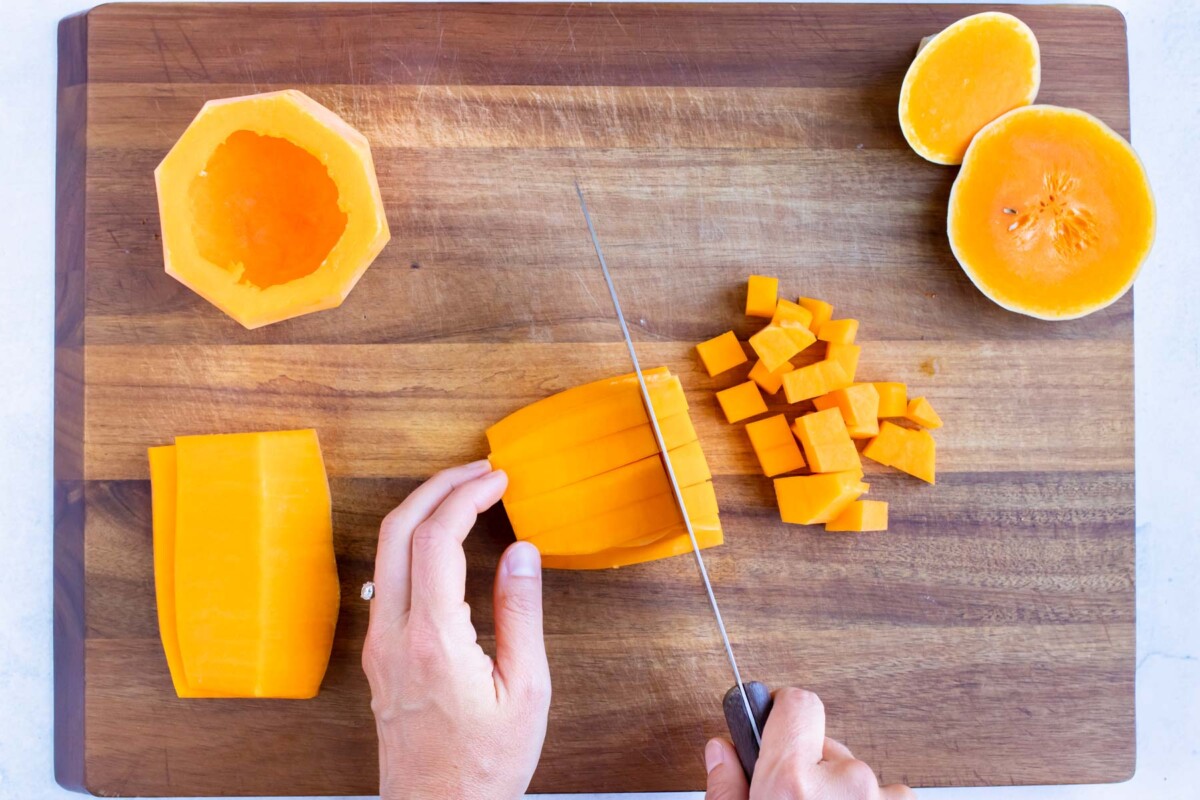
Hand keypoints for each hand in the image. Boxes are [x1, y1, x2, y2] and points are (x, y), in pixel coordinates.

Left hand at [362, 460, 551, 799]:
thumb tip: (520, 552)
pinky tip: (444, 542)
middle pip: (397, 530)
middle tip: (479, 472)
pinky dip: (413, 542)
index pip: (438, 538)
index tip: (497, 479)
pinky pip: (386, 577)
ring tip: (465, 495)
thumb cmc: (483, 766)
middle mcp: (393, 634)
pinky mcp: (378, 654)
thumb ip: (521, 614)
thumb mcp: (525, 691)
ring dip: (422, 510)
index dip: (467, 495)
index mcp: (433, 639)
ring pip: (384, 550)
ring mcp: (378, 644)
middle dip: (437, 486)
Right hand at [705, 688, 913, 799]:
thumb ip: (727, 789)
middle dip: (811, 767)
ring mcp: (880, 799)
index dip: (782, 712)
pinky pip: (885, 796)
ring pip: (856, 775)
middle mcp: (843, 785)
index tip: (775, 721)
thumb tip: (721, 751)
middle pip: (825, 745)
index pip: (796, 704)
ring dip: (842, 793)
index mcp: (791, 785)